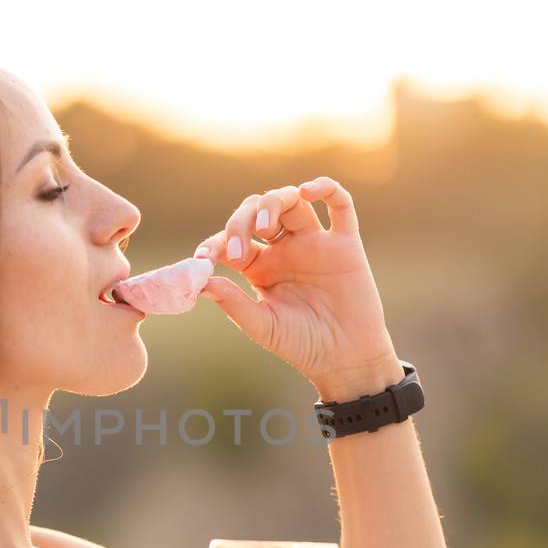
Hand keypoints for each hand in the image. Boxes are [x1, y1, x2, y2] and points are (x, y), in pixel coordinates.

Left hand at [194, 176, 397, 391]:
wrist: (345, 360)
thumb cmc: (302, 345)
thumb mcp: (262, 326)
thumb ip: (234, 303)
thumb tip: (202, 282)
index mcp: (259, 267)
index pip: (231, 239)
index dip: (215, 243)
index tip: (202, 259)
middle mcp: (284, 249)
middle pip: (257, 211)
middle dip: (240, 222)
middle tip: (236, 251)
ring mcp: (315, 243)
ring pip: (292, 200)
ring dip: (273, 203)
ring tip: (265, 226)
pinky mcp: (345, 244)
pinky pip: (340, 204)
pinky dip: (326, 188)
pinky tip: (308, 190)